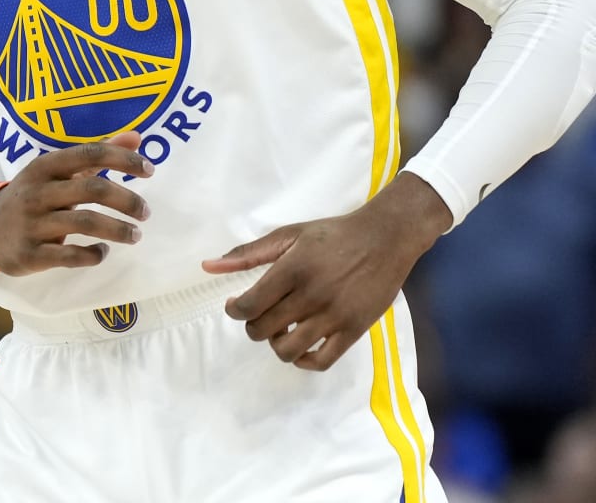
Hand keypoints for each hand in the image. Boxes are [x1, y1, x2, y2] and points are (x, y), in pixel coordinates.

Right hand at [0, 133, 151, 274]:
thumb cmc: (33, 195)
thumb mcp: (57, 171)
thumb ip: (96, 155)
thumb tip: (137, 138)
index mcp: (45, 166)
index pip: (90, 154)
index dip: (123, 160)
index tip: (149, 170)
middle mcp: (38, 192)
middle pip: (91, 189)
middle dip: (126, 200)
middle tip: (146, 212)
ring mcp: (33, 224)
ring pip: (84, 223)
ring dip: (117, 229)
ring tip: (135, 235)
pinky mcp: (31, 254)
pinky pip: (69, 255)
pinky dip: (93, 254)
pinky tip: (104, 251)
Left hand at [202, 173, 448, 370]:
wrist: (386, 238)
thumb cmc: (334, 234)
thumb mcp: (290, 234)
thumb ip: (249, 253)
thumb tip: (209, 267)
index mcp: (293, 268)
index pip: (249, 305)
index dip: (235, 311)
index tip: (236, 305)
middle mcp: (312, 295)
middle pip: (264, 330)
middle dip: (254, 326)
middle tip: (261, 314)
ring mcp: (334, 316)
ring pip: (288, 350)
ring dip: (276, 343)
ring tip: (282, 328)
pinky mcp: (354, 330)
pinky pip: (321, 361)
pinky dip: (304, 360)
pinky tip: (301, 344)